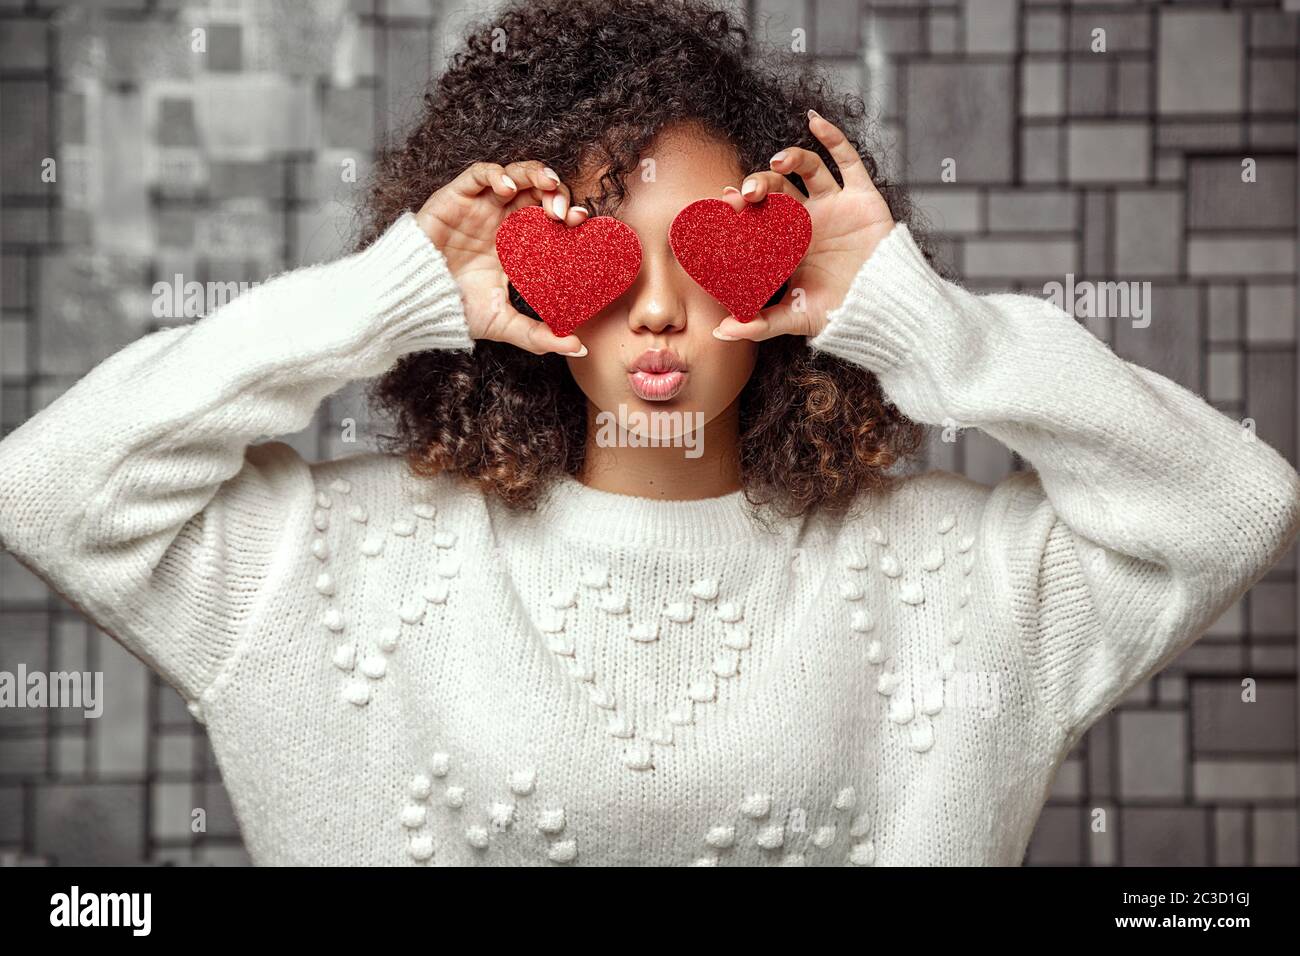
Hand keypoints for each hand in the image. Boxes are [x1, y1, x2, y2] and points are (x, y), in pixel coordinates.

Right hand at [415, 160, 590, 355]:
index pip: (551, 219)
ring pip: (515, 175)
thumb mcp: (503, 324)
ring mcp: (480, 207)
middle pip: (538, 192)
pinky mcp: (456, 197)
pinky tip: (507, 188)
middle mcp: (502, 221)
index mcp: (518, 245)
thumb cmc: (453, 309)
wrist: (414, 301)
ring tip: (548, 186)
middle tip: (565, 212)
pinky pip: (479, 173)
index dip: (570, 214)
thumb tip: (579, 348)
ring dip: (536, 174)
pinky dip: (497, 174)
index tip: (581, 223)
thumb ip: (539, 336)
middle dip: (558, 194)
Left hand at [713, 110, 895, 341]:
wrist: (885, 308)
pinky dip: (833, 138)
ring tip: (776, 164)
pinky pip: (848, 161)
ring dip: (791, 158)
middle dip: (759, 185)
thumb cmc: (840, 313)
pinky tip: (815, 122)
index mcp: (787, 241)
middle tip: (746, 194)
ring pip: (808, 169)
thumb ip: (758, 324)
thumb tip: (721, 332)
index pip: (757, 216)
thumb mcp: (795, 319)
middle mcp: (807, 218)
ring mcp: (834, 204)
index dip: (738, 207)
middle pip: (777, 189)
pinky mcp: (862, 196)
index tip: (721, 204)